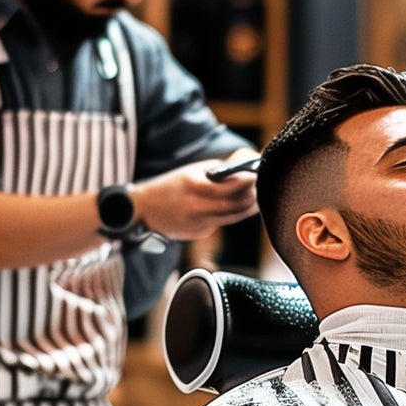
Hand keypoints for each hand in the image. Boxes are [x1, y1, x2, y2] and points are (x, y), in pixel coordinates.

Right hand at [132, 158, 258, 240]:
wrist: (144, 209)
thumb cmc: (170, 186)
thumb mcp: (190, 172)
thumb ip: (215, 172)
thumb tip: (242, 172)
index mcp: (194, 186)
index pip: (230, 187)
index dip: (247, 183)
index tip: (257, 177)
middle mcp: (196, 206)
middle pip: (234, 205)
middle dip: (251, 198)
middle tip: (261, 190)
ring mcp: (197, 222)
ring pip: (231, 217)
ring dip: (246, 210)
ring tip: (255, 202)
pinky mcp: (197, 233)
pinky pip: (219, 223)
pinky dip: (228, 216)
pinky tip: (232, 210)